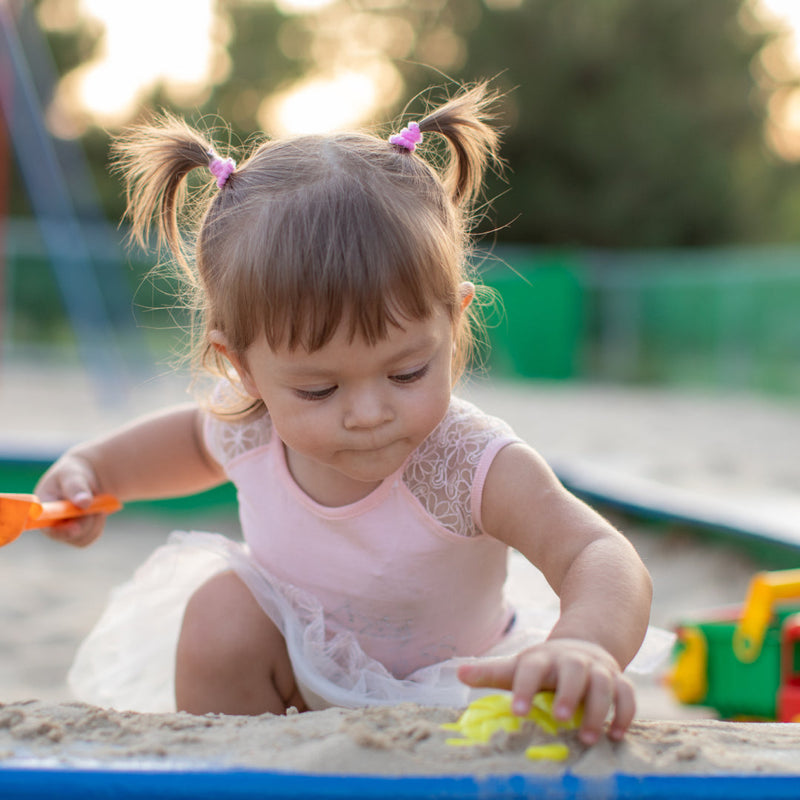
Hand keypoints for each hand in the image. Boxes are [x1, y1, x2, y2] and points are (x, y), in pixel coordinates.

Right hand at [34, 453, 106, 547]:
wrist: (85, 480)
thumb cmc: (73, 475)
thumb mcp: (73, 475)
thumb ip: (76, 487)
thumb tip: (84, 503)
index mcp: (41, 507)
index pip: (44, 524)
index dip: (59, 529)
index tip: (75, 527)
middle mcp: (48, 523)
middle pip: (67, 534)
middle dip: (85, 520)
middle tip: (95, 504)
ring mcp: (61, 531)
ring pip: (82, 537)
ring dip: (94, 521)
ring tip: (96, 502)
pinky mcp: (75, 536)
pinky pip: (91, 537)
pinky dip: (98, 524)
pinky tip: (97, 511)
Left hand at [457, 638, 634, 744]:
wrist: (583, 646)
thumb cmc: (543, 667)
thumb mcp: (518, 667)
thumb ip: (491, 673)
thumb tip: (457, 673)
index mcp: (543, 659)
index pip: (531, 669)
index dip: (524, 688)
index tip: (516, 711)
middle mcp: (572, 661)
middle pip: (572, 672)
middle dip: (567, 694)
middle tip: (559, 718)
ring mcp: (598, 670)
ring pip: (603, 684)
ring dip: (598, 710)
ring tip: (589, 738)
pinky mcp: (618, 681)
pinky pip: (627, 695)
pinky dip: (624, 713)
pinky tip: (616, 735)